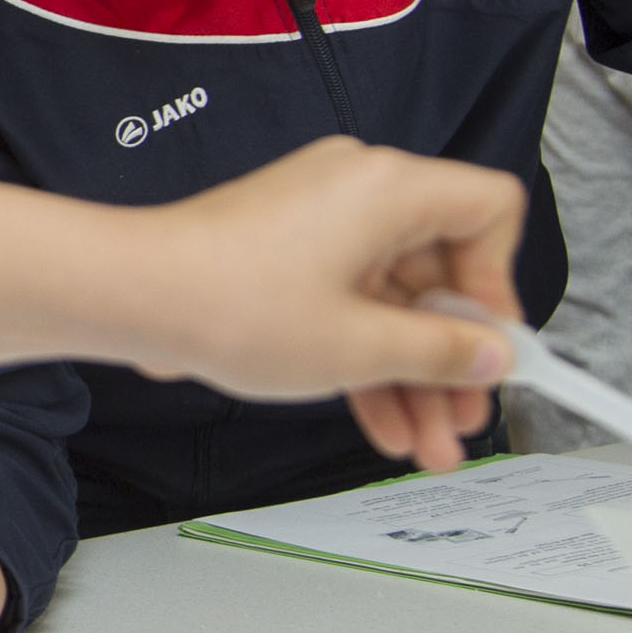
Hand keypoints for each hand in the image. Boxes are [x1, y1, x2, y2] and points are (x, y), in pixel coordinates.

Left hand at [140, 138, 519, 468]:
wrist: (132, 293)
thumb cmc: (230, 301)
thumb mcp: (359, 346)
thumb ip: (439, 351)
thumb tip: (490, 354)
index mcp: (388, 188)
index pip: (488, 210)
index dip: (500, 284)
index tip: (491, 348)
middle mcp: (357, 190)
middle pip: (440, 269)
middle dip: (452, 355)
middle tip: (461, 419)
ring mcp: (320, 219)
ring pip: (393, 299)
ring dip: (410, 372)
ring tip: (425, 444)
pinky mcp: (288, 248)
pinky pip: (350, 301)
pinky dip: (366, 355)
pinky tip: (380, 420)